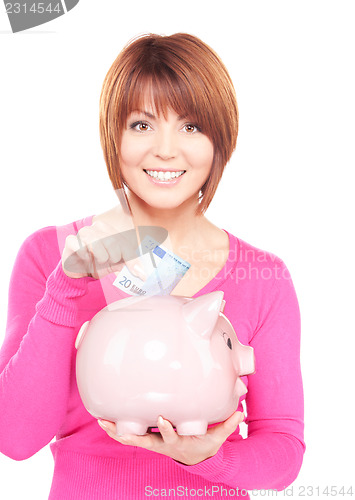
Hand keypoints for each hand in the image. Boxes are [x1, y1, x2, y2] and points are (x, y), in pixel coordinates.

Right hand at [62, 218, 142, 279]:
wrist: (79, 271)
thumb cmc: (99, 263)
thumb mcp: (117, 264)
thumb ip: (129, 264)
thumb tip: (142, 274)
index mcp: (110, 230)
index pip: (125, 243)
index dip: (132, 259)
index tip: (139, 274)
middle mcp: (96, 227)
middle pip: (112, 242)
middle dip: (114, 257)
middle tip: (110, 262)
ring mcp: (83, 232)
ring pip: (96, 243)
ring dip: (101, 257)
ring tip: (99, 260)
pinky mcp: (70, 241)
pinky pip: (80, 247)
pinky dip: (85, 256)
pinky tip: (85, 258)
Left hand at [97, 412, 243, 465]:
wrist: (195, 457)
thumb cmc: (205, 445)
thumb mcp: (217, 437)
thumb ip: (228, 425)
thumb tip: (240, 411)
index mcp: (177, 442)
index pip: (170, 436)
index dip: (166, 429)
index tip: (161, 418)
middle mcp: (161, 443)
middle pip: (141, 440)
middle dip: (127, 434)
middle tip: (112, 426)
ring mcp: (153, 441)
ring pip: (131, 438)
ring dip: (115, 431)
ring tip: (101, 420)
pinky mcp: (148, 437)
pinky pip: (130, 434)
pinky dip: (118, 429)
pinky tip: (106, 419)